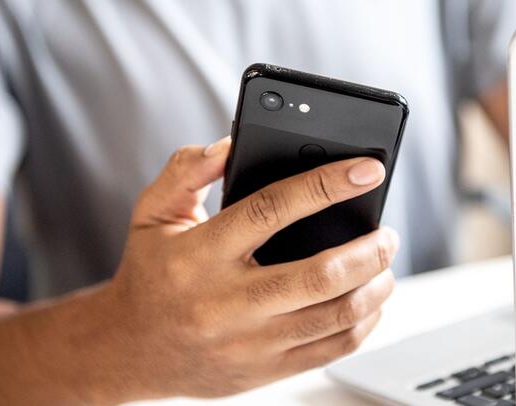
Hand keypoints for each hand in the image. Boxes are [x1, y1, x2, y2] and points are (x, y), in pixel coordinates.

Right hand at [103, 137, 398, 399]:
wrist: (127, 350)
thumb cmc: (150, 273)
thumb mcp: (151, 213)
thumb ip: (186, 171)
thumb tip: (230, 143)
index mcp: (199, 254)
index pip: (272, 209)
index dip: (327, 185)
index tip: (368, 170)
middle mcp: (225, 302)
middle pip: (318, 276)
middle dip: (368, 249)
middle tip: (388, 232)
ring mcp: (248, 343)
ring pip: (333, 317)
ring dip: (375, 287)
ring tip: (384, 264)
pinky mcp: (264, 372)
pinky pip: (330, 350)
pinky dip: (363, 324)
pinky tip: (370, 301)